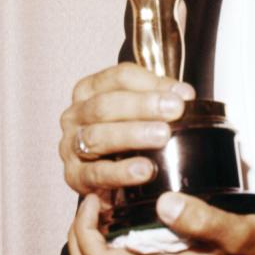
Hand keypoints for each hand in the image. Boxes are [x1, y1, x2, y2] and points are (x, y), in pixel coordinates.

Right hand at [58, 63, 195, 196]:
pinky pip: (96, 174)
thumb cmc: (124, 131)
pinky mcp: (74, 177)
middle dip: (143, 106)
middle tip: (174, 110)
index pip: (120, 77)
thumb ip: (160, 96)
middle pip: (106, 104)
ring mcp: (71, 145)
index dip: (153, 83)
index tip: (182, 95)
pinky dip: (122, 172)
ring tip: (162, 136)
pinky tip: (144, 170)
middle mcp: (75, 115)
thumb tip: (184, 94)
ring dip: (133, 135)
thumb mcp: (140, 107)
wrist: (107, 174)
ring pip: (98, 136)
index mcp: (90, 89)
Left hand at [68, 192, 254, 254]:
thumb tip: (165, 202)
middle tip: (89, 204)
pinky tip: (125, 226)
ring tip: (102, 211)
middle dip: (79, 241)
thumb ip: (201, 219)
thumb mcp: (237, 230)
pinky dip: (111, 253)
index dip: (85, 233)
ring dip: (93, 247)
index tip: (93, 200)